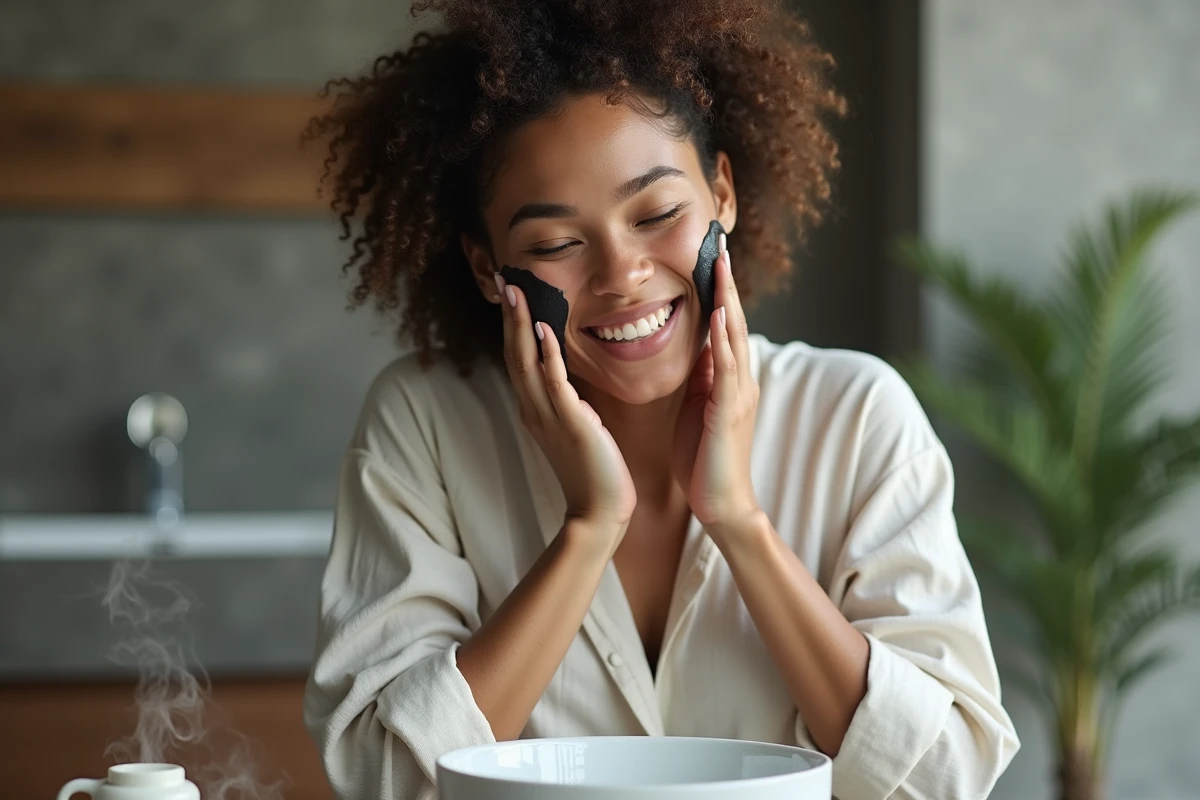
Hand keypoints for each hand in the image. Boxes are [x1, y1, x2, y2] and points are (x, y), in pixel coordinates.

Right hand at [496, 274, 636, 546]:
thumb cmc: (594, 471)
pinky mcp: (570, 422)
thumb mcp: (577, 426)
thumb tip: (569, 377)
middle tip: (506, 280)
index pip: (518, 358)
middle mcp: (534, 409)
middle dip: (510, 316)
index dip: (514, 325)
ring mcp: (548, 416)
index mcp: (535, 409)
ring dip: (521, 324)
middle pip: (513, 353)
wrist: (599, 511)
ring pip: (525, 361)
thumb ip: (570, 400)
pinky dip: (546, 354)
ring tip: (517, 291)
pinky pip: (554, 382)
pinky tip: (544, 328)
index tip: (513, 294)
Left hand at [671, 234, 762, 540]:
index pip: (724, 326)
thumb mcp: (696, 409)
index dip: (719, 292)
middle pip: (735, 321)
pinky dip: (725, 339)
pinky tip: (720, 315)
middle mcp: (739, 381)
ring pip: (735, 337)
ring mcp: (738, 395)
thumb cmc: (703, 461)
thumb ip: (700, 378)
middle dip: (727, 284)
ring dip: (729, 299)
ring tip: (721, 265)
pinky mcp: (729, 411)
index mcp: (728, 380)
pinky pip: (727, 369)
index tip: (710, 259)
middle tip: (720, 245)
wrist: (720, 505)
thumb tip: (696, 347)